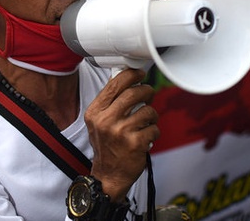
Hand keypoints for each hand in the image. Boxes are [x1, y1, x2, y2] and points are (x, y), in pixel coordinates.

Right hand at [85, 69, 158, 201]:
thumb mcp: (98, 122)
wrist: (109, 175)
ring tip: (146, 122)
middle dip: (147, 91)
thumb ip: (109, 103)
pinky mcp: (135, 143)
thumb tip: (126, 80)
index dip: (131, 75)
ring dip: (152, 116)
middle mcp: (106, 120)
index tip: (139, 74)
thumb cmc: (107, 146)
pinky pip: (154, 128)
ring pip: (148, 111)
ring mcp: (121, 132)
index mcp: (95, 112)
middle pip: (134, 93)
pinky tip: (146, 138)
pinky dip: (153, 132)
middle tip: (149, 95)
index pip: (115, 84)